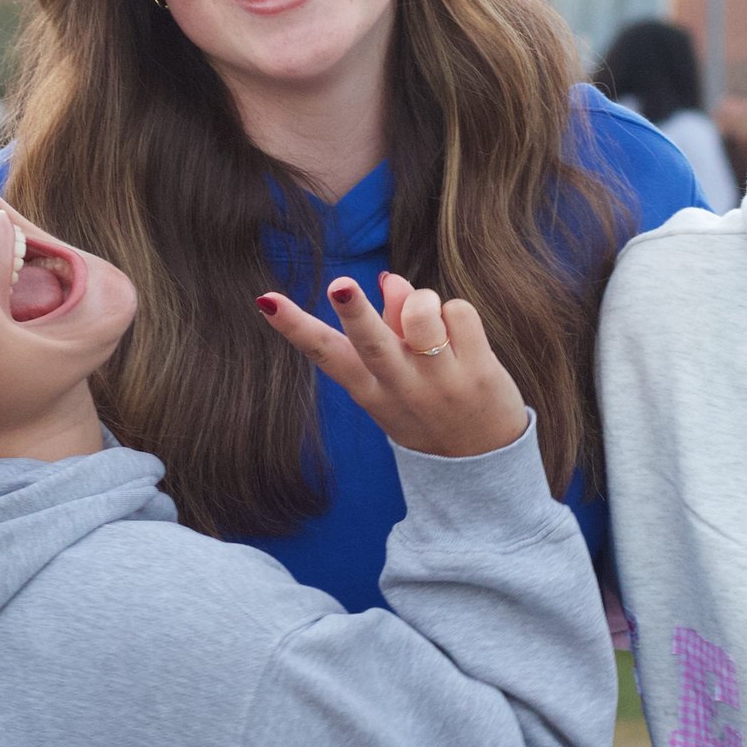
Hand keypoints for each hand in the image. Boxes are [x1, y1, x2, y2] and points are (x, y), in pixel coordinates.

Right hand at [258, 272, 525, 459]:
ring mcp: (442, 383)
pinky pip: (460, 312)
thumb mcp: (395, 382)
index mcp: (370, 391)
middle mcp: (401, 389)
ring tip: (432, 321)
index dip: (294, 326)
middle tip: (339, 286)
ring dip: (423, 299)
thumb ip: (389, 325)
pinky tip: (463, 340)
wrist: (481, 468)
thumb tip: (390, 279)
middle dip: (355, 312)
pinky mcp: (480, 373)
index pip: (325, 354)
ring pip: (423, 313)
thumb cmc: (429, 410)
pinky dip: (458, 315)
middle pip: (374, 342)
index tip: (266, 301)